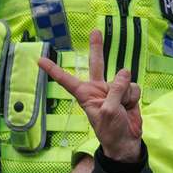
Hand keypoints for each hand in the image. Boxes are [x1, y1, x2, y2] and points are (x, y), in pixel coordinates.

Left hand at [38, 30, 142, 161]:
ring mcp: (113, 89)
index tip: (39, 60)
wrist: (125, 141)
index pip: (66, 80)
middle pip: (96, 64)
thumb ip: (115, 90)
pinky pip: (133, 86)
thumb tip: (125, 70)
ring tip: (122, 108)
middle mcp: (97, 89)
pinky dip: (133, 96)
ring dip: (125, 93)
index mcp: (84, 95)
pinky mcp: (126, 92)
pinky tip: (130, 106)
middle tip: (95, 31)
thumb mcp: (108, 111)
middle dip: (96, 47)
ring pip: (122, 79)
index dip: (53, 70)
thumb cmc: (110, 130)